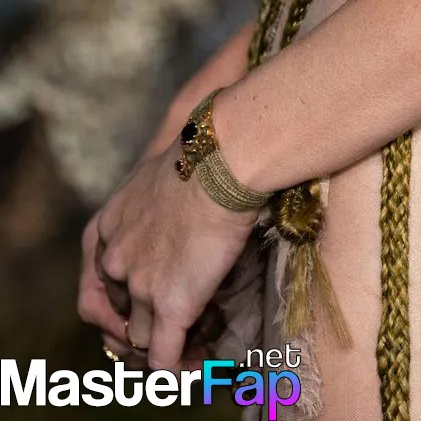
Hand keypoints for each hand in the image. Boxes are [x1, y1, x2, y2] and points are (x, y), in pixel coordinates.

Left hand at [78, 141, 260, 370]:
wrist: (220, 163)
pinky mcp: (172, 306)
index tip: (140, 307)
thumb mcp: (154, 177)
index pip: (94, 285)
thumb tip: (172, 206)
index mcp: (103, 231)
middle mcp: (113, 263)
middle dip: (138, 327)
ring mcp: (140, 288)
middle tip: (166, 329)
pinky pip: (164, 356)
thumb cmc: (198, 157)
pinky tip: (190, 366)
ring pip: (140, 339)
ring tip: (187, 348)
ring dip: (160, 348)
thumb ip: (150, 206)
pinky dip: (174, 368)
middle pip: (115, 315)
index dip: (116, 303)